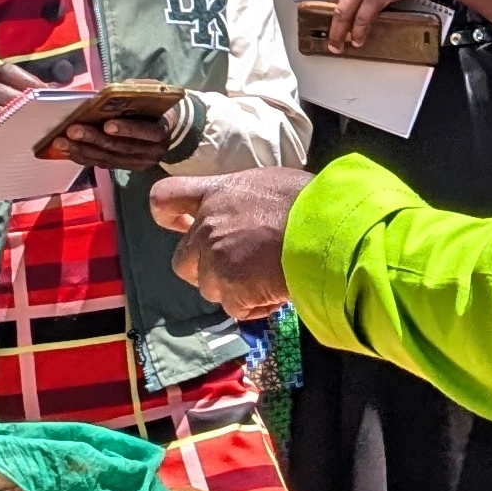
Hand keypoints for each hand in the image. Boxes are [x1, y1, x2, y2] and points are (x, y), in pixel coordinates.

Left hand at [45, 89, 186, 170]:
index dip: (128, 129)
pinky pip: (103, 164)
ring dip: (83, 150)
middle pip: (121, 147)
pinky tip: (67, 150)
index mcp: (163, 130)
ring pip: (109, 159)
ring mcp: (140, 162)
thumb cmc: (157, 105)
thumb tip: (110, 91)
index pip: (147, 132)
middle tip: (72, 130)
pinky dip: (84, 157)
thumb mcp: (153, 93)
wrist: (173, 130)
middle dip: (94, 139)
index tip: (107, 124)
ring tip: (61, 142)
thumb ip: (136, 91)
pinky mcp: (127, 168)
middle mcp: (153, 151)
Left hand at [151, 167, 308, 316]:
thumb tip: (244, 213)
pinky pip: (236, 308)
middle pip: (182, 261)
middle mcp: (207, 229)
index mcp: (214, 194)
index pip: (163, 198)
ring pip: (210, 289)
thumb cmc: (308, 200)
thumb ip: (241, 200)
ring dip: (234, 288)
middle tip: (237, 266)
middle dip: (204, 268)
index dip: (167, 215)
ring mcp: (217, 263)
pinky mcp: (232, 292)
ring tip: (267, 278)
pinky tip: (278, 291)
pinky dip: (256, 304)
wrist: (328, 231)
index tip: (180, 224)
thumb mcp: (268, 182)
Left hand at [323, 0, 446, 50]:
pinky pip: (363, 18)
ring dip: (339, 32)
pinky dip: (359, 32)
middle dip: (332, 22)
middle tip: (331, 37)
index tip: (332, 12)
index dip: (331, 2)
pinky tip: (358, 40)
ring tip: (338, 46)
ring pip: (343, 13)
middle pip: (333, 1)